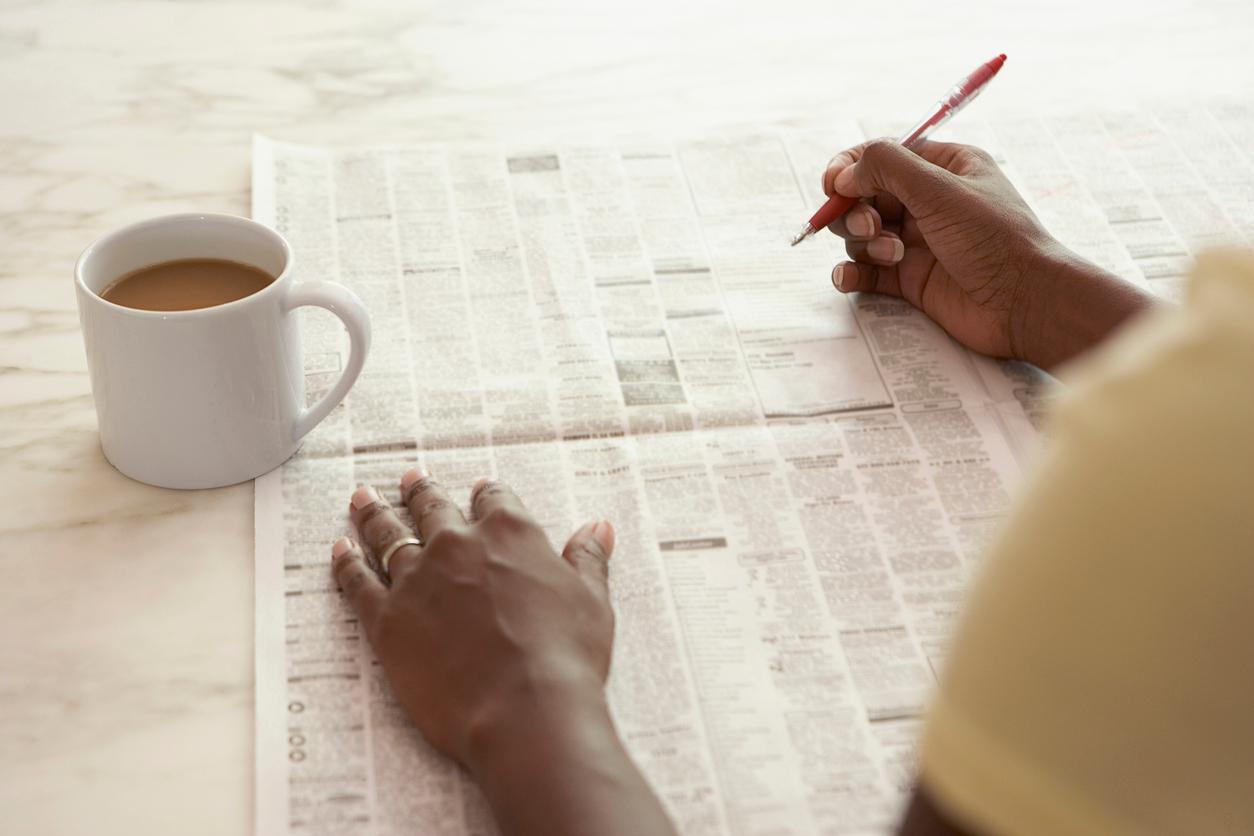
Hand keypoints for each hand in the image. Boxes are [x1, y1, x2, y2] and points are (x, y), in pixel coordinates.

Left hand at [330, 471, 677, 835]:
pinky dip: (345, 562)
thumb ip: (587, 559)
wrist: (524, 710)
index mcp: (510, 532)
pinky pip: (357, 581)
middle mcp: (457, 544)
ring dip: (374, 513)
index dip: (486, 493)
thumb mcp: (592, 601)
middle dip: (420, 491)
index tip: (478, 490)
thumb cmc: (566, 658)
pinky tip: (339, 549)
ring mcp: (417, 579)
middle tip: (409, 479)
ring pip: (388, 534)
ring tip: (362, 497)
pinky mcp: (386, 619)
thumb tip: (597, 528)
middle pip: (433, 507)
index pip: (494, 498)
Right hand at [824, 139, 1154, 368]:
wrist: (1025, 303)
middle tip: (871, 227)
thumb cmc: (995, 239)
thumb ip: (886, 168)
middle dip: (855, 211)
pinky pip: (866, 272)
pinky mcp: (910, 280)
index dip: (850, 168)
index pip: (881, 156)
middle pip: (864, 196)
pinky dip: (852, 274)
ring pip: (861, 235)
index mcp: (942, 168)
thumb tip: (843, 173)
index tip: (834, 186)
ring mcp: (917, 242)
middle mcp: (927, 202)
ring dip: (863, 243)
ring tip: (892, 256)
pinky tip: (850, 278)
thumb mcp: (940, 189)